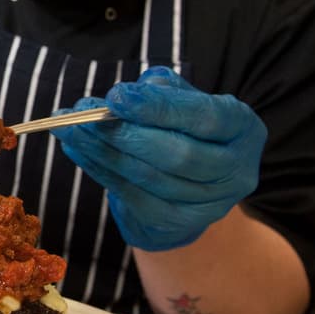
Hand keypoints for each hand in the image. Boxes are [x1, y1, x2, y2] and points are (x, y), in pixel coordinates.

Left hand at [52, 67, 265, 251]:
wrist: (193, 182)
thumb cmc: (185, 127)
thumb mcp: (183, 99)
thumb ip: (160, 91)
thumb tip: (121, 97)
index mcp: (243, 128)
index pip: (203, 117)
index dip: (159, 108)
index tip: (117, 96)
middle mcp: (236, 170)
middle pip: (177, 155)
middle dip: (125, 133)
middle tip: (83, 112)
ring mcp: (210, 204)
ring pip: (150, 178)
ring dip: (103, 151)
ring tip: (71, 128)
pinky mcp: (180, 222)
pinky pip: (133, 197)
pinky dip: (100, 171)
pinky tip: (77, 150)